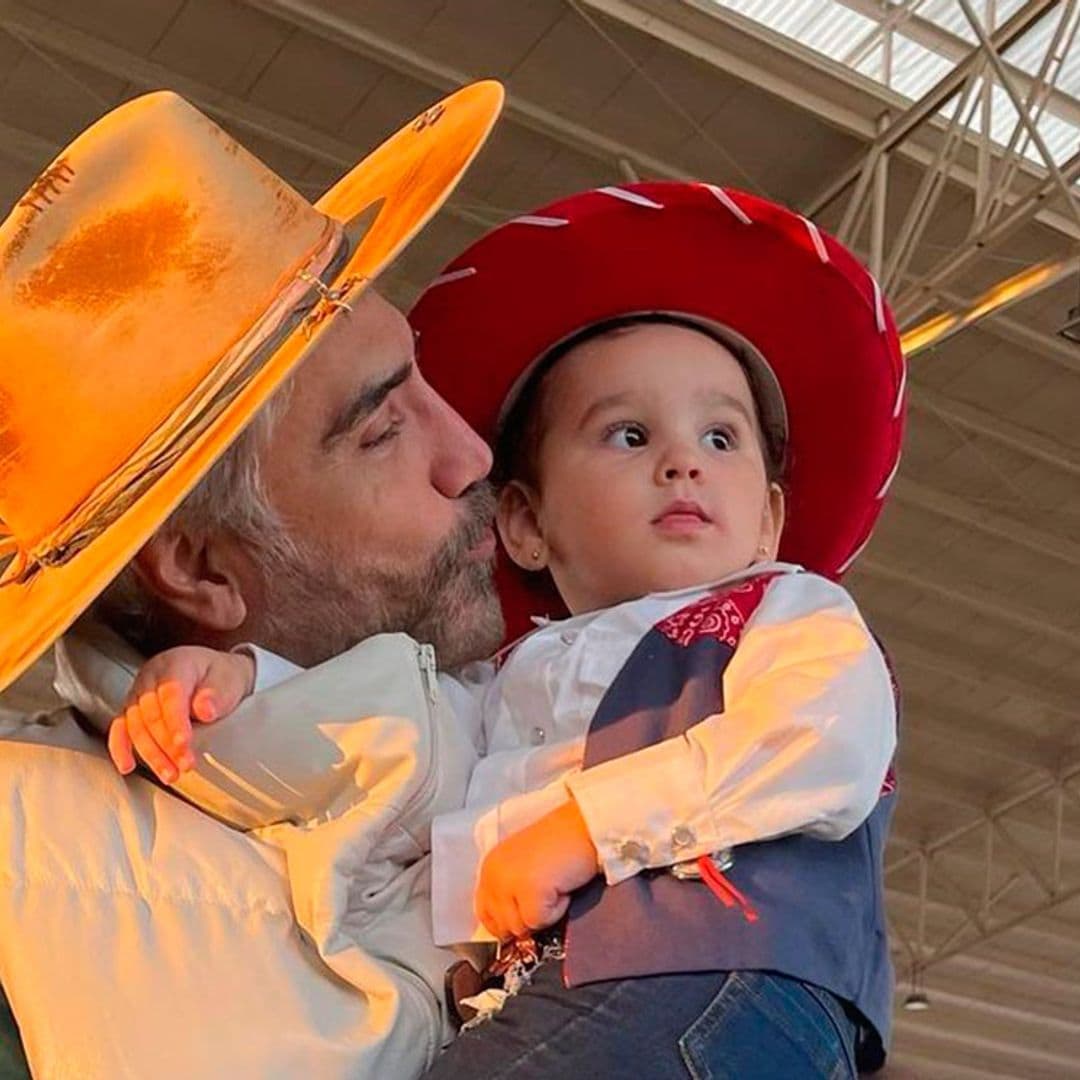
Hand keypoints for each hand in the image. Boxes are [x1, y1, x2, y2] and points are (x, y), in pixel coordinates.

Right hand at [107, 646, 254, 783]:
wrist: (214, 673)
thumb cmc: (221, 677)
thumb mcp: (228, 680)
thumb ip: (216, 695)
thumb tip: (205, 711)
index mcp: (176, 664)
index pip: (171, 694)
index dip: (176, 721)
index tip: (184, 743)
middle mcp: (151, 676)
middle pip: (151, 713)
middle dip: (167, 744)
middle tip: (185, 765)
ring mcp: (138, 692)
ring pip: (135, 725)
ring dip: (151, 753)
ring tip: (170, 774)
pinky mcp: (132, 708)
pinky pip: (120, 728)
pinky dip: (121, 748)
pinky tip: (127, 766)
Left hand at [475, 799, 599, 940]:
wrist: (583, 826)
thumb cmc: (561, 843)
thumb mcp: (523, 866)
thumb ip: (508, 892)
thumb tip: (509, 929)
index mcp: (489, 867)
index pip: (484, 913)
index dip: (505, 923)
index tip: (523, 918)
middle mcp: (493, 875)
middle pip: (502, 925)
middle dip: (526, 918)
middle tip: (544, 894)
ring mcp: (508, 883)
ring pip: (520, 927)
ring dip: (542, 913)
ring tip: (553, 886)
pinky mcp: (529, 890)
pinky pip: (540, 921)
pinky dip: (556, 910)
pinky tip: (561, 887)